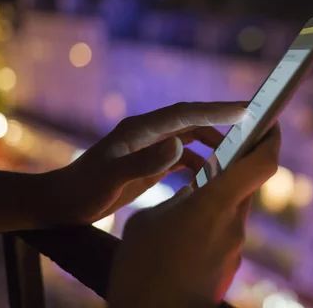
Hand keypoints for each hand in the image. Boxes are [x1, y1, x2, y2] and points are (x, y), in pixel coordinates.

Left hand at [38, 102, 247, 225]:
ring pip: (190, 139)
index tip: (246, 109)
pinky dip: (199, 163)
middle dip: (222, 123)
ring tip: (235, 159)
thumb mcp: (111, 179)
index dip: (216, 109)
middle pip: (192, 122)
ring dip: (212, 146)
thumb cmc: (81, 191)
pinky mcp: (148, 162)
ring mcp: (149, 147)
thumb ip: (143, 162)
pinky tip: (208, 178)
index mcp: (141, 130)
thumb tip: (179, 146)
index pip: (185, 113)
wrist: (61, 203)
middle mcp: (148, 133)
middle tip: (251, 130)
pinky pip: (182, 157)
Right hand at [107, 124, 280, 307]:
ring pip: (233, 209)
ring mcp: (234, 248)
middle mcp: (233, 225)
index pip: (262, 164)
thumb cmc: (141, 267)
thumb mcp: (148, 219)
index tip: (271, 123)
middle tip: (214, 155)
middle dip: (233, 168)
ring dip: (216, 199)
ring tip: (186, 200)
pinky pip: (225, 233)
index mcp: (214, 205)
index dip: (272, 139)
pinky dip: (210, 224)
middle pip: (246, 184)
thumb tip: (191, 194)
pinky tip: (183, 233)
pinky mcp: (228, 267)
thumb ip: (177, 199)